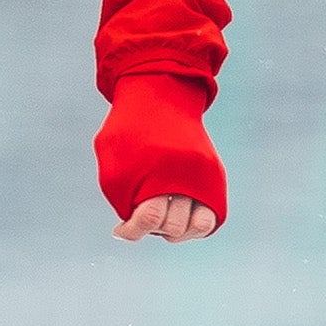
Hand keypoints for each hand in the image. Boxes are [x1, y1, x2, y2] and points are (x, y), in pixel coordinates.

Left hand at [94, 77, 226, 241]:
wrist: (161, 95)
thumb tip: (133, 228)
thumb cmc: (129, 130)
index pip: (149, 217)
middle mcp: (185, 172)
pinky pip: (211, 215)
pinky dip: (194, 225)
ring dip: (175, 231)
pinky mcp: (214, 174)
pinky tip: (177, 218)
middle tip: (142, 210)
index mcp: (155, 167)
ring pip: (196, 226)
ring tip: (162, 220)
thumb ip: (120, 196)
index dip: (132, 231)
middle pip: (172, 226)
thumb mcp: (111, 160)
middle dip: (152, 226)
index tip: (120, 230)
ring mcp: (203, 173)